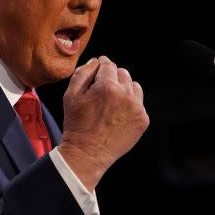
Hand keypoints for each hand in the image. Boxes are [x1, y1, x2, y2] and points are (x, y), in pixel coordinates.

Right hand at [58, 56, 148, 190]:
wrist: (88, 153)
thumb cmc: (77, 124)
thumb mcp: (71, 95)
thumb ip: (83, 72)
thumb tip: (96, 61)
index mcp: (108, 87)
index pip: (108, 64)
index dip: (101, 65)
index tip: (98, 69)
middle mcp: (126, 96)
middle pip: (122, 73)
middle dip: (112, 78)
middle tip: (101, 90)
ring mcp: (137, 109)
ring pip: (133, 86)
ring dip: (123, 89)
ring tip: (110, 102)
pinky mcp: (143, 120)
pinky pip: (139, 102)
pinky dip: (130, 104)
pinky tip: (117, 114)